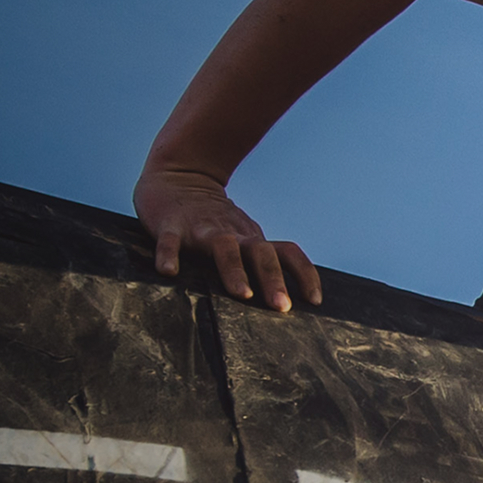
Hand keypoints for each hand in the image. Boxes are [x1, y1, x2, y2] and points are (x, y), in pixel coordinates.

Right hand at [134, 167, 320, 311]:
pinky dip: (169, 255)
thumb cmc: (213, 219)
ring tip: (242, 294)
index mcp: (250, 238)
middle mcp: (231, 233)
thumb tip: (285, 300)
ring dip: (234, 270)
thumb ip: (258, 261)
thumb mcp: (242, 237)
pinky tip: (168, 272)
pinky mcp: (170, 226)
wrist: (178, 175)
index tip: (314, 300)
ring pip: (223, 248)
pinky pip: (170, 241)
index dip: (304, 274)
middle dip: (272, 279)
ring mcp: (200, 229)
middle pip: (259, 253)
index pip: (287, 253)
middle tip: (282, 307)